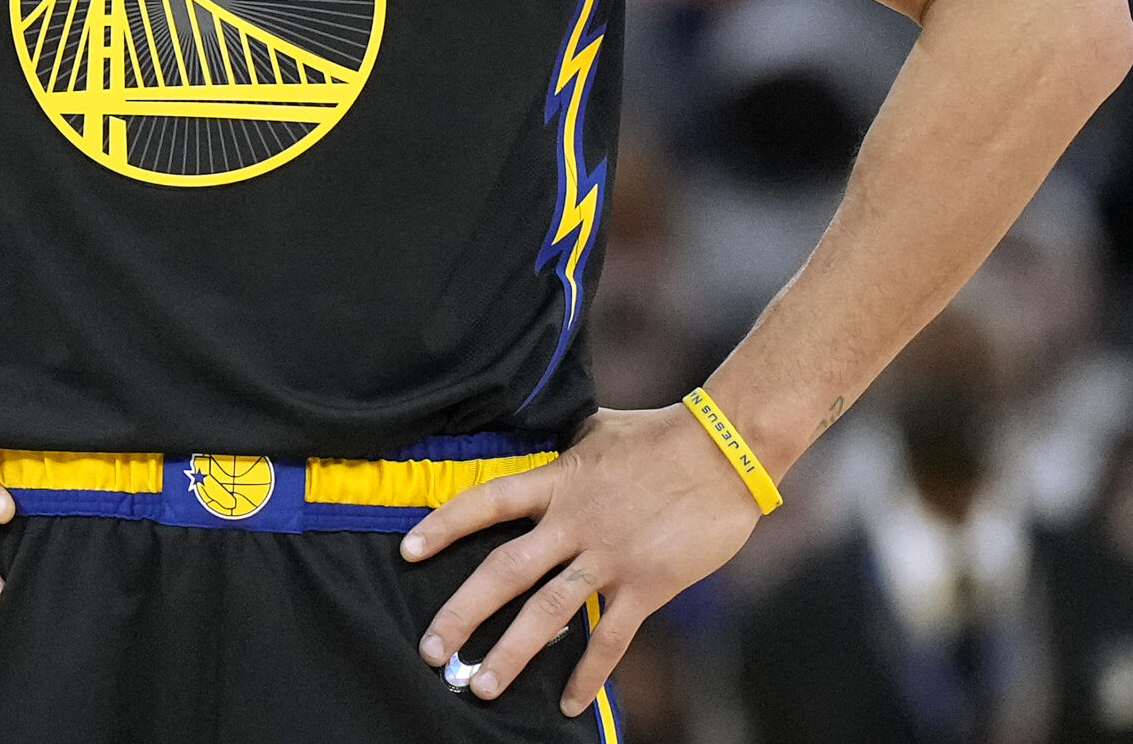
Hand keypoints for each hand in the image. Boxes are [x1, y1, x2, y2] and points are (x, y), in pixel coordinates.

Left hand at [401, 405, 762, 716]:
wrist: (725, 450)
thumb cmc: (661, 434)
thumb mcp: (598, 429)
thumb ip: (564, 452)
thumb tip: (543, 449)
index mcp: (558, 480)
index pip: (487, 501)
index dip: (444, 524)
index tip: (408, 551)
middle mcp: (573, 521)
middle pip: (503, 570)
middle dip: (463, 613)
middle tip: (432, 650)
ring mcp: (608, 556)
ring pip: (547, 611)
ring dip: (511, 653)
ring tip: (480, 686)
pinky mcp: (646, 584)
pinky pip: (610, 637)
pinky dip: (589, 673)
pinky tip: (570, 703)